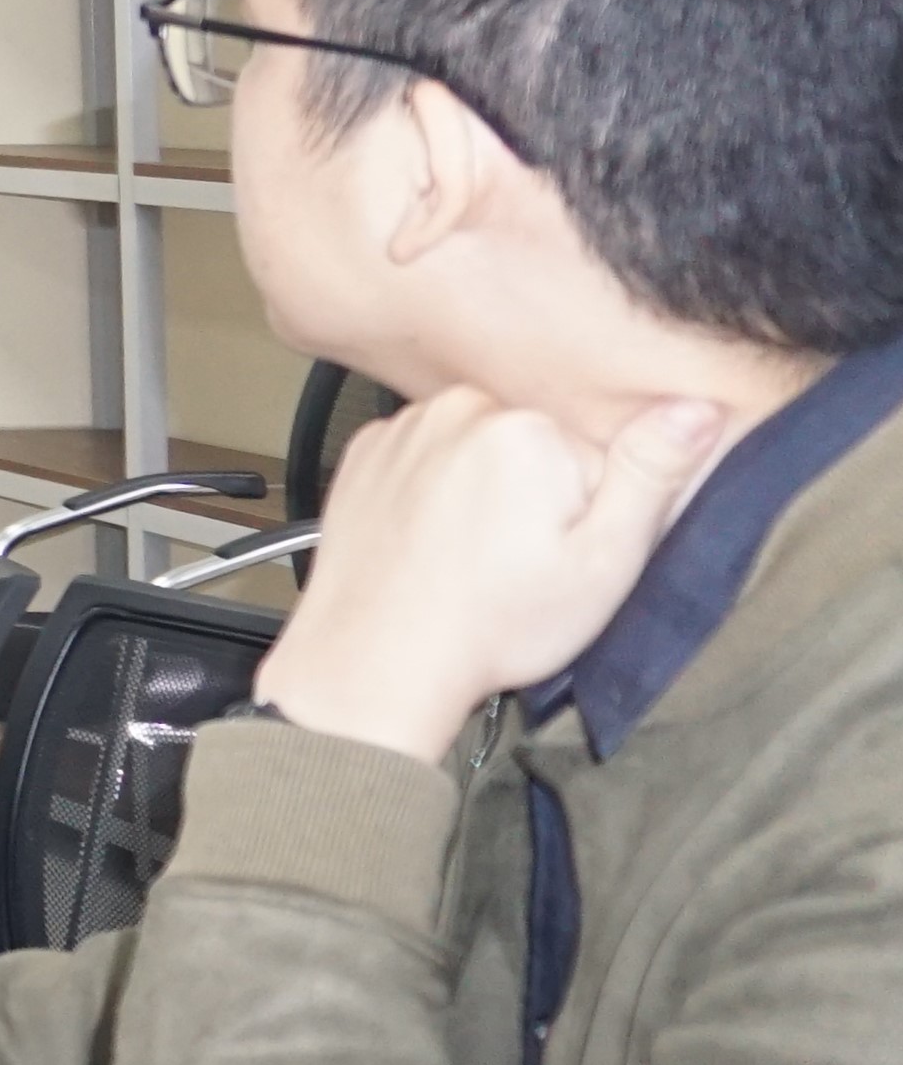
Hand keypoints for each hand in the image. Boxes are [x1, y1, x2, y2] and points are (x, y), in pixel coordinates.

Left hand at [259, 383, 751, 760]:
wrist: (377, 659)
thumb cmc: (498, 622)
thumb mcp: (605, 560)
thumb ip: (651, 474)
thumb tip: (697, 405)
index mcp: (529, 427)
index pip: (593, 458)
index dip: (589, 513)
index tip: (558, 556)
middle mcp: (460, 407)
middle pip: (533, 445)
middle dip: (535, 495)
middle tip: (512, 562)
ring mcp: (405, 426)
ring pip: (478, 448)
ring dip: (482, 489)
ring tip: (468, 557)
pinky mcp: (366, 452)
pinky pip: (425, 457)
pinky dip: (432, 489)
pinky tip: (430, 541)